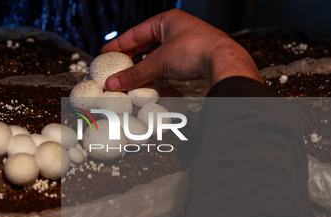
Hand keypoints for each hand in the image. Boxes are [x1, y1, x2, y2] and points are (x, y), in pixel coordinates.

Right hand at [101, 9, 260, 90]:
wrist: (224, 63)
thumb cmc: (197, 51)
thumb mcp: (159, 62)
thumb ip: (135, 74)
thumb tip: (115, 82)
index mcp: (167, 20)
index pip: (136, 32)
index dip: (119, 44)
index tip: (107, 53)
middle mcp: (178, 29)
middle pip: (147, 44)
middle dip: (132, 57)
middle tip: (118, 67)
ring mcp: (187, 43)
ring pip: (159, 56)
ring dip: (145, 68)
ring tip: (133, 78)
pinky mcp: (194, 58)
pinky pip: (170, 65)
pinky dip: (159, 73)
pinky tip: (153, 82)